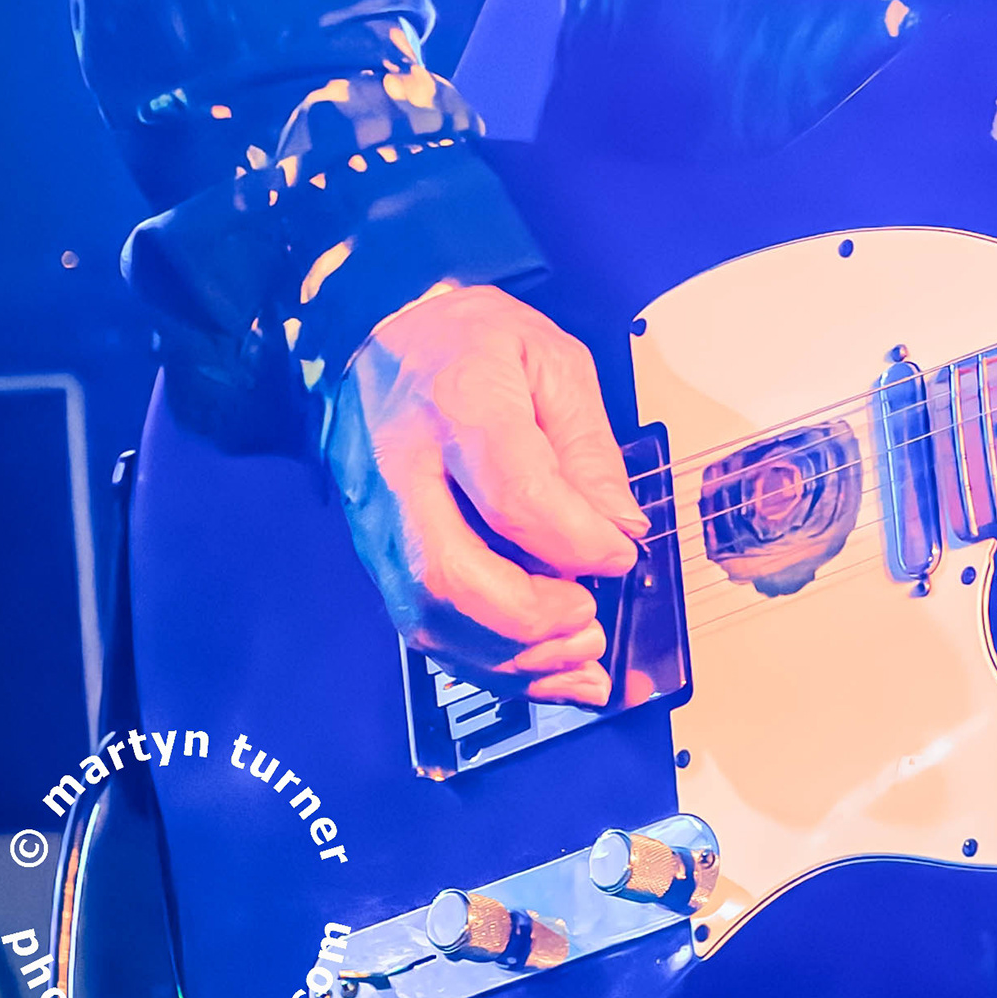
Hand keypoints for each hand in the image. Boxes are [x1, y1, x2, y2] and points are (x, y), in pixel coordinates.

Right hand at [324, 282, 647, 699]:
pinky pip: (418, 625)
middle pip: (452, 575)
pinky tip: (536, 663)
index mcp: (460, 405)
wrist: (376, 334)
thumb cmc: (471, 342)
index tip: (622, 554)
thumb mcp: (552, 361)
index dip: (576, 541)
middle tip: (591, 617)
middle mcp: (403, 472)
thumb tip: (619, 526)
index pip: (514, 496)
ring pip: (426, 617)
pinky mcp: (374, 552)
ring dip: (508, 654)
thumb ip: (588, 447)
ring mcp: (377, 520)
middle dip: (531, 617)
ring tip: (577, 653)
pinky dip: (480, 659)